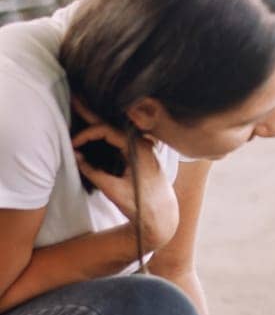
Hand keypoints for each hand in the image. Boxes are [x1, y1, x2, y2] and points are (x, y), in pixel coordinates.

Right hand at [71, 104, 178, 254]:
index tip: (73, 144)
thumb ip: (93, 171)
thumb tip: (76, 156)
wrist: (162, 217)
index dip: (86, 135)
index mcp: (139, 149)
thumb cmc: (141, 206)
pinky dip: (107, 133)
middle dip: (92, 113)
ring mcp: (145, 148)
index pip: (107, 131)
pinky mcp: (142, 154)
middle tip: (75, 98)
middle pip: (113, 124)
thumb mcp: (113, 189)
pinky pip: (122, 138)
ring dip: (99, 122)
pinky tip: (97, 127)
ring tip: (83, 107)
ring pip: (117, 130)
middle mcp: (144, 144)